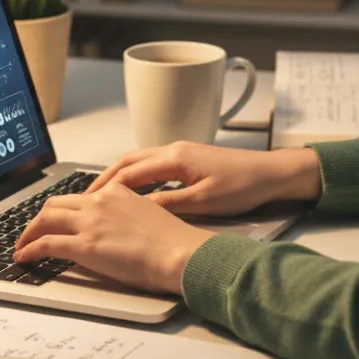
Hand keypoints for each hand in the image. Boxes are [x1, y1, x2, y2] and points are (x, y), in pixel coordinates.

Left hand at [13, 183, 215, 293]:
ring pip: (45, 219)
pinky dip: (29, 249)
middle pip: (56, 203)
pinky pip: (46, 243)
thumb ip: (126, 216)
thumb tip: (113, 230)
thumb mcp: (149, 216)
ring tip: (22, 245)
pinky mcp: (83, 245)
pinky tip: (24, 257)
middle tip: (33, 232)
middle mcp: (99, 202)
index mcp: (117, 193)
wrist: (179, 253)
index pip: (80, 197)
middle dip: (40, 218)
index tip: (57, 220)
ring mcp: (89, 222)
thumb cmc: (173, 243)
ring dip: (28, 232)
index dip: (64, 210)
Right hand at [85, 141, 322, 217]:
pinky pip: (152, 164)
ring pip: (139, 161)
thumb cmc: (244, 186)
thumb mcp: (203, 202)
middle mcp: (173, 150)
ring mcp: (181, 151)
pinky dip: (136, 175)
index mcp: (174, 159)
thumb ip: (168, 204)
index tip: (87, 202)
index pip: (128, 172)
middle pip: (127, 162)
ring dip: (118, 176)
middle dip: (104, 179)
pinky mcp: (189, 158)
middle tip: (85, 198)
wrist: (273, 173)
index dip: (105, 188)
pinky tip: (133, 189)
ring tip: (102, 195)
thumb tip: (137, 209)